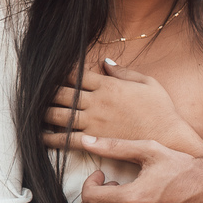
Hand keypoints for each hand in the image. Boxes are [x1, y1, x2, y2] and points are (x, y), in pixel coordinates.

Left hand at [43, 61, 202, 154]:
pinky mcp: (95, 140)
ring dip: (43, 112)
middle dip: (46, 91)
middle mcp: (97, 102)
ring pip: (60, 115)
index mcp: (108, 85)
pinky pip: (67, 139)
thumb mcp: (147, 83)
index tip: (51, 72)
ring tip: (33, 112)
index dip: (61, 72)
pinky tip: (42, 137)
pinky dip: (52, 138)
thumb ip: (123, 72)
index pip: (76, 74)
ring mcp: (94, 122)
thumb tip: (105, 62)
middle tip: (35, 92)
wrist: (169, 139)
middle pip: (62, 93)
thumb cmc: (161, 110)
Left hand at [67, 140, 202, 202]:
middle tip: (107, 185)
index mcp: (134, 198)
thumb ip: (114, 146)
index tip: (101, 174)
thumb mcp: (149, 150)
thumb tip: (86, 140)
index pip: (89, 198)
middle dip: (90, 198)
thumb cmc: (183, 167)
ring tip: (118, 197)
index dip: (89, 183)